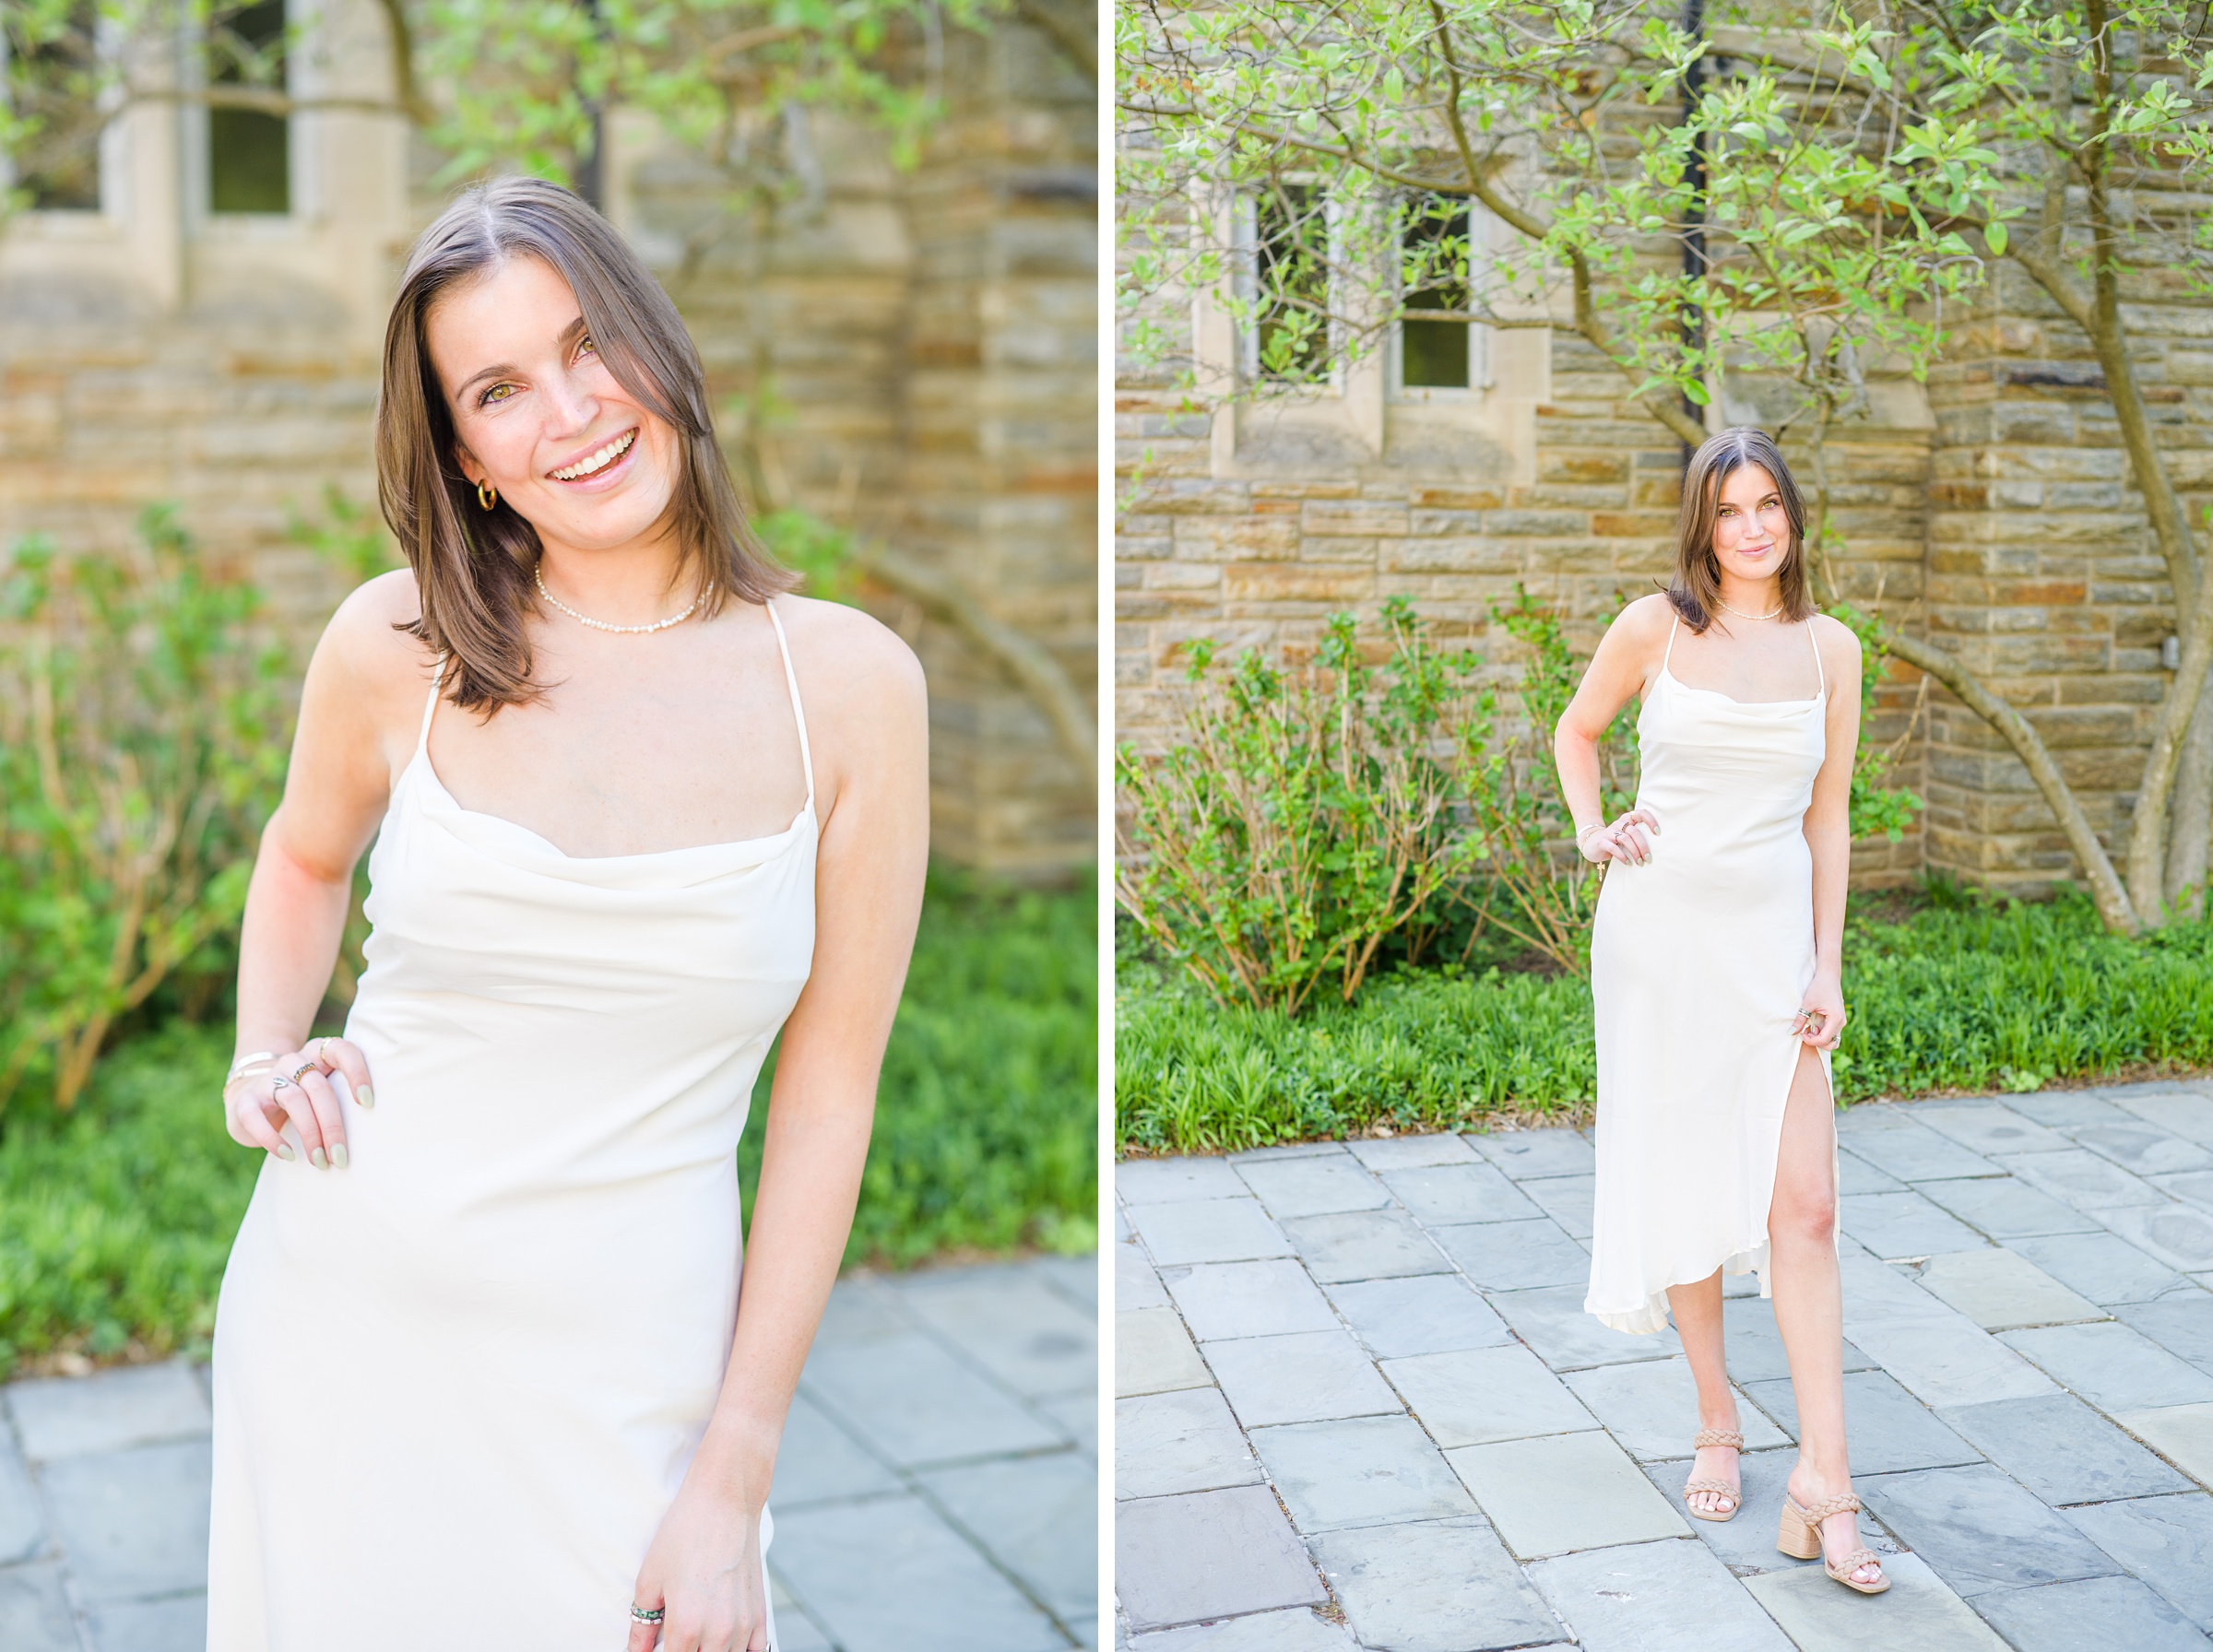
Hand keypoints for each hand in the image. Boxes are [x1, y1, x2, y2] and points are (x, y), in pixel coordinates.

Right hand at [222, 1036, 372, 1169]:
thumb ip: (345, 1098)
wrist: (253, 1098)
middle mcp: (295, 1061)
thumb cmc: (304, 1100)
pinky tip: (288, 1155)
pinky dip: (272, 1138)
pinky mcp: (246, 1100)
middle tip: (341, 1157)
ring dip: (310, 1134)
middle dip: (333, 1125)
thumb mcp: (326, 1091)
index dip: (357, 1072)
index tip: (368, 1102)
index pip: (342, 1050)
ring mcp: (268, 1079)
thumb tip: (377, 1134)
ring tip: (320, 1161)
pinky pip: (255, 1117)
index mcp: (320, 1054)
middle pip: (320, 1089)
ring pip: (294, 1100)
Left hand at [629, 1474, 768, 1651]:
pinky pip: (755, 1651)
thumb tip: (636, 1651)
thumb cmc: (685, 1533)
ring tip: (697, 1635)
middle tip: (675, 1637)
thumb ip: (641, 1626)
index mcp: (685, 1627)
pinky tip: (726, 1643)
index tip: (657, 1646)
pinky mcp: (760, 1613)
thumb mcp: (650, 1579)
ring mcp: (743, 1625)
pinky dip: (739, 1651)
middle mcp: (717, 1633)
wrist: (724, 1501)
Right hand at [1578, 807, 1658, 865]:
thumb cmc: (1615, 842)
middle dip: (1643, 846)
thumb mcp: (1627, 836)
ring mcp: (1609, 832)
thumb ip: (1638, 836)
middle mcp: (1618, 823)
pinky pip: (1614, 848)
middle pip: (1634, 832)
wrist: (1591, 844)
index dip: (1650, 821)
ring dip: (1635, 852)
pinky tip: (1628, 863)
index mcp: (1627, 819)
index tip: (1657, 833)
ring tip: (1640, 863)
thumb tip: (1659, 847)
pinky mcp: (1601, 841)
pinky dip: (1623, 856)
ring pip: (1625, 839)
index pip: (1641, 813)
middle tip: (1648, 859)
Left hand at [1795, 975, 1845, 1049]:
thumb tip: (1791, 1032)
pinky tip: (1813, 1026)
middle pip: (1830, 1044)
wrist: (1829, 977)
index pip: (1824, 1040)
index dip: (1811, 1040)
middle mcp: (1841, 1023)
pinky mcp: (1838, 1020)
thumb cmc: (1819, 987)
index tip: (1801, 1033)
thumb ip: (1800, 1019)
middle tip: (1804, 1031)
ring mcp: (1841, 1022)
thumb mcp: (1807, 1003)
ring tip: (1809, 1029)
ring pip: (1833, 1041)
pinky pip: (1832, 1034)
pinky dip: (1823, 1034)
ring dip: (1820, 1039)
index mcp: (1836, 1019)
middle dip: (1816, 1041)